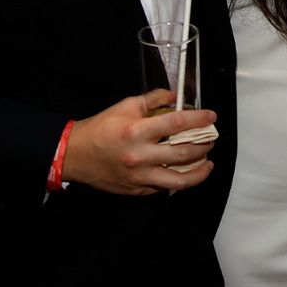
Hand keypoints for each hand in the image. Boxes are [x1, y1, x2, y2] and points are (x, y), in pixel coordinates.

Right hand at [61, 90, 216, 195]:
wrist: (74, 155)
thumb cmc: (100, 128)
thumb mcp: (126, 106)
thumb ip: (153, 99)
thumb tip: (176, 96)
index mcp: (137, 131)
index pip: (177, 124)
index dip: (199, 119)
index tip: (212, 117)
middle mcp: (140, 156)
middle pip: (184, 153)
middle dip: (204, 146)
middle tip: (211, 140)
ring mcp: (139, 177)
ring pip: (179, 180)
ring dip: (199, 172)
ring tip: (208, 164)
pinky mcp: (136, 190)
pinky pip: (163, 188)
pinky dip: (178, 180)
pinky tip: (185, 173)